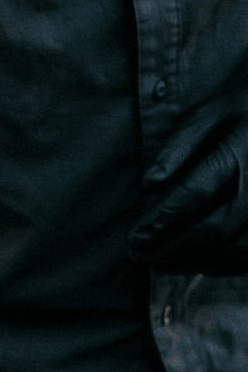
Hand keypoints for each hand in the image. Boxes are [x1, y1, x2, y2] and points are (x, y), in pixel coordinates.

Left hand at [132, 117, 247, 274]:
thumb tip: (149, 184)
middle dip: (173, 248)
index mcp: (242, 147)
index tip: (134, 238)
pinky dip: (225, 263)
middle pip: (216, 227)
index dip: (162, 220)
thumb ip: (179, 145)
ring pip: (239, 248)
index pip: (196, 192)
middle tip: (140, 256)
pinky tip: (198, 262)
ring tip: (162, 263)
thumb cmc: (243, 108)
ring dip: (196, 261)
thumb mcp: (210, 110)